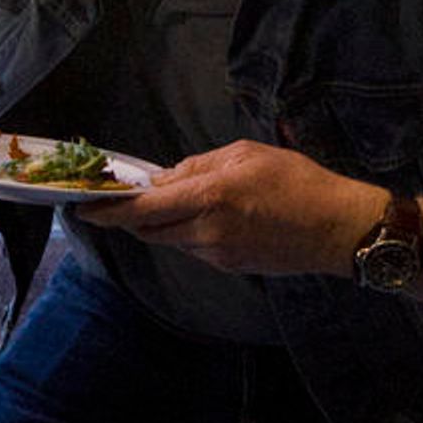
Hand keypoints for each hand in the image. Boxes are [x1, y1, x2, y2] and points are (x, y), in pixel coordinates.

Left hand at [71, 140, 382, 276]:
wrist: (338, 229)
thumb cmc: (298, 181)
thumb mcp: (246, 155)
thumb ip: (198, 166)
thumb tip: (163, 178)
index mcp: (209, 198)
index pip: (143, 209)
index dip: (109, 210)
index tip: (85, 208)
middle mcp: (207, 232)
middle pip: (149, 229)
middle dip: (134, 215)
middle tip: (128, 197)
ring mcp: (217, 255)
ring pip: (171, 240)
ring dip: (164, 222)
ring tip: (184, 200)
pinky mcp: (229, 267)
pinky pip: (194, 249)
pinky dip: (188, 232)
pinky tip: (211, 216)